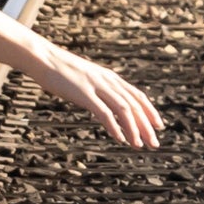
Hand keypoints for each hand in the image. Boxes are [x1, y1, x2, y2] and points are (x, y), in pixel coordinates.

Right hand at [21, 48, 164, 149]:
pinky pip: (104, 112)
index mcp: (110, 77)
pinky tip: (120, 138)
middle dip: (147, 126)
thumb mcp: (86, 78)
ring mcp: (97, 86)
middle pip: (135, 105)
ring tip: (139, 145)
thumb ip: (99, 89)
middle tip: (154, 143)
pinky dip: (114, 126)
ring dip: (134, 129)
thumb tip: (105, 103)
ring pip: (124, 109)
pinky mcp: (84, 93)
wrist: (44, 58)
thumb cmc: (62, 71)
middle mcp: (108, 81)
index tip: (159, 126)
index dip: (150, 111)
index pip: (137, 95)